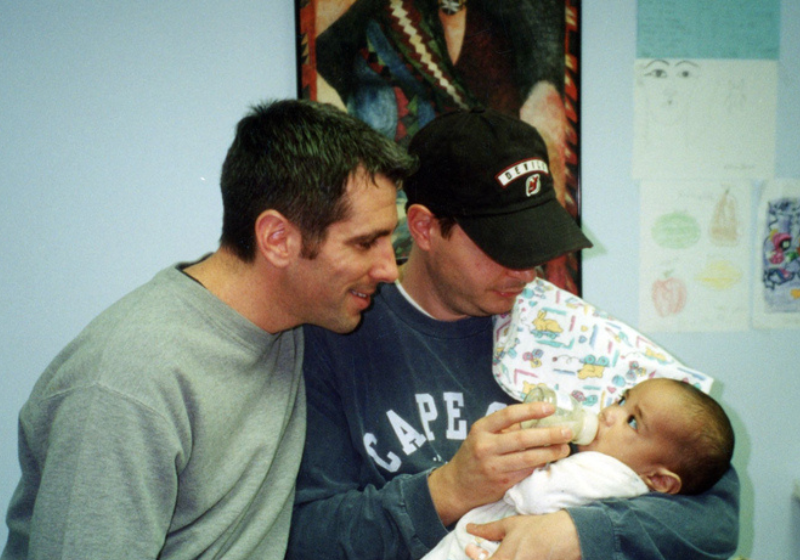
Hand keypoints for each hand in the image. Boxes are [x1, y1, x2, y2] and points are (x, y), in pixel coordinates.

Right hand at [428, 402, 571, 524]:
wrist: (458, 486)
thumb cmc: (474, 455)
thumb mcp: (481, 435)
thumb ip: (504, 427)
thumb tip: (535, 416)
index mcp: (481, 429)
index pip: (508, 415)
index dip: (531, 410)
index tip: (550, 408)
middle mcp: (486, 446)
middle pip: (522, 438)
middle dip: (548, 434)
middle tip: (567, 431)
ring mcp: (494, 466)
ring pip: (528, 459)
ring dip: (550, 453)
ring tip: (565, 448)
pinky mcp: (502, 483)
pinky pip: (526, 472)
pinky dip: (540, 466)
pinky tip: (551, 461)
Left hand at [466, 511, 580, 559]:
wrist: (568, 537)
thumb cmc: (538, 529)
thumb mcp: (510, 525)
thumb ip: (488, 529)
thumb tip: (470, 528)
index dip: (473, 555)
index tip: (471, 546)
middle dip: (485, 558)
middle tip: (483, 551)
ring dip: (497, 559)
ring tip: (499, 552)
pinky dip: (508, 559)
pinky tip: (511, 554)